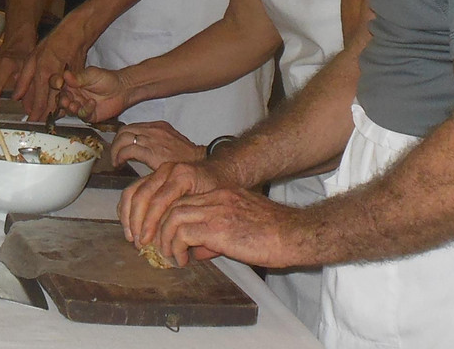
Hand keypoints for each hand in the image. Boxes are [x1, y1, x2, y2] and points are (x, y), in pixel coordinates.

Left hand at [13, 14, 92, 119]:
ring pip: (62, 103)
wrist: (75, 34)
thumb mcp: (31, 58)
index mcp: (43, 73)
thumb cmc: (51, 44)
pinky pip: (69, 96)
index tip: (30, 122)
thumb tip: (16, 97)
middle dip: (45, 117)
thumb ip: (24, 79)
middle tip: (38, 124)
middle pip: (52, 106)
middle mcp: (57, 79)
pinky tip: (58, 108)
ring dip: (55, 112)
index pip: (39, 101)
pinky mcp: (77, 81)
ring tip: (47, 119)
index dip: (35, 114)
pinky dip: (63, 103)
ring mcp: (69, 81)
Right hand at [56, 67, 130, 122]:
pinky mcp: (88, 115)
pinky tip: (92, 103)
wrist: (122, 89)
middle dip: (62, 100)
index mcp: (71, 84)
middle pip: (61, 99)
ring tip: (74, 104)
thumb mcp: (92, 74)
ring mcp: (80, 106)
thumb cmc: (107, 79)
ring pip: (69, 110)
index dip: (56, 84)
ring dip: (71, 108)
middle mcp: (73, 95)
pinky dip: (85, 110)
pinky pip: (82, 115)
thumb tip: (65, 75)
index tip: (58, 83)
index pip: (58, 84)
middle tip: (65, 100)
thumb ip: (78, 77)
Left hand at [111, 122, 205, 169]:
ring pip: (123, 138)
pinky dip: (119, 156)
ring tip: (116, 161)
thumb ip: (154, 142)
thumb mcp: (169, 142)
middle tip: (115, 155)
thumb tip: (137, 150)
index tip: (119, 148)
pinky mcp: (151, 151)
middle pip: (124, 130)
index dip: (122, 138)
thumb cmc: (185, 158)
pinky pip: (128, 150)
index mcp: (158, 126)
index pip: (132, 126)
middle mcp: (153, 129)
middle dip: (115, 143)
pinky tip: (120, 164)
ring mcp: (152, 139)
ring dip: (115, 150)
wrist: (198, 164)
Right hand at [119, 160, 224, 249]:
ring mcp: (158, 171)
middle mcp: (167, 170)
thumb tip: (186, 252)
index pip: (158, 201)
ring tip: (132, 237)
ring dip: (128, 216)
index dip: (149, 224)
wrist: (220, 170)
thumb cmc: (219, 189)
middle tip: (138, 243)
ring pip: (133, 192)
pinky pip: (133, 190)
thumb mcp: (215, 205)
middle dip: (136, 222)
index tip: (146, 242)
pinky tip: (130, 226)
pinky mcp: (153, 176)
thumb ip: (200, 224)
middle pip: (142, 196)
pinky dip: (127, 208)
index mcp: (182, 175)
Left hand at [155, 187, 297, 268]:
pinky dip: (176, 248)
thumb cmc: (274, 235)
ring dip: (165, 239)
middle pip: (173, 204)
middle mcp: (217, 197)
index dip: (170, 218)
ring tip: (170, 256)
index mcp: (223, 194)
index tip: (167, 237)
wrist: (294, 234)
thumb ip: (217, 233)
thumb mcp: (242, 226)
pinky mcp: (218, 227)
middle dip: (161, 227)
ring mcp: (216, 210)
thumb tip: (196, 250)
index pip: (184, 199)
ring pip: (173, 216)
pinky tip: (183, 260)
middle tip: (160, 247)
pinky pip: (182, 233)